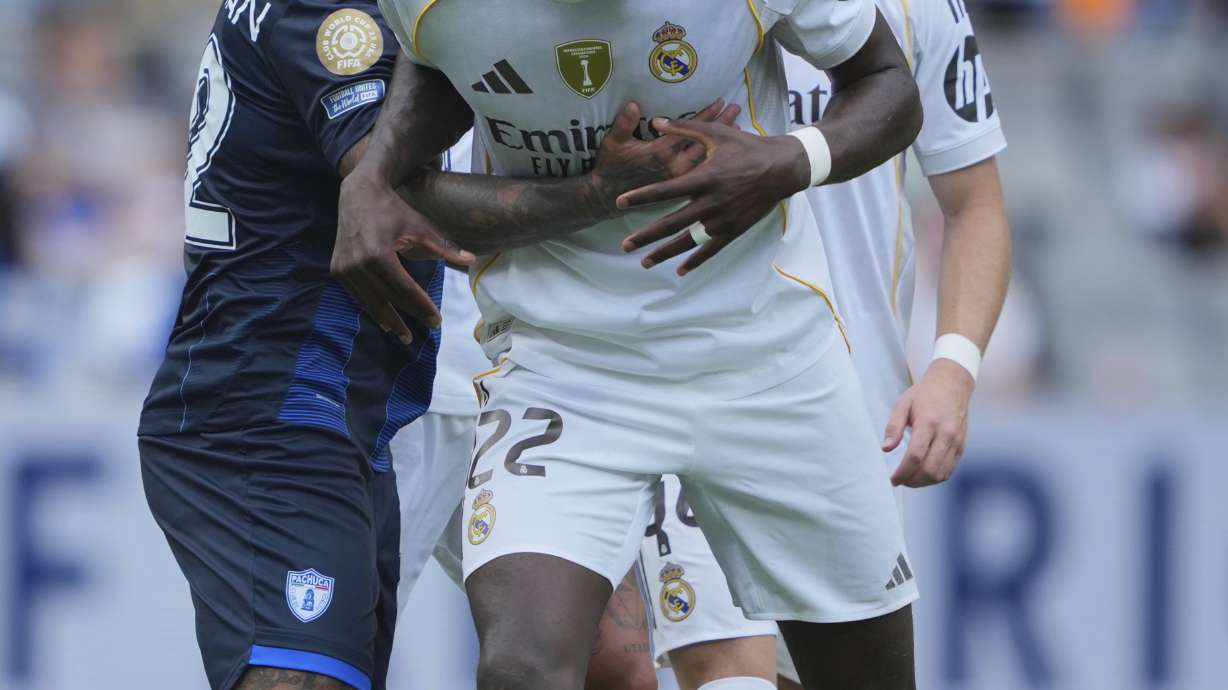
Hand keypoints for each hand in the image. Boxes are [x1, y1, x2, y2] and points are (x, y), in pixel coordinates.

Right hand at [332, 170, 474, 343]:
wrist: (358, 194)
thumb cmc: (393, 210)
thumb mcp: (421, 226)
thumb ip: (444, 248)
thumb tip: (471, 260)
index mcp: (379, 255)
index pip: (405, 290)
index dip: (422, 308)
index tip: (436, 321)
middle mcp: (358, 265)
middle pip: (388, 300)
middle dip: (407, 318)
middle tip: (423, 332)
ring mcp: (345, 269)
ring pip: (370, 302)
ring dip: (387, 319)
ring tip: (403, 334)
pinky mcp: (337, 270)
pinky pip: (358, 295)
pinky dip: (371, 307)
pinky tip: (383, 318)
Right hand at [590, 99, 741, 214]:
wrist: (608, 197)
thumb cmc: (611, 167)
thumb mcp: (613, 143)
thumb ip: (623, 124)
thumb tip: (633, 104)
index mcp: (661, 151)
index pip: (689, 129)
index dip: (706, 114)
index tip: (721, 101)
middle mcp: (675, 166)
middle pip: (704, 141)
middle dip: (721, 124)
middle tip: (737, 108)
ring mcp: (680, 180)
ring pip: (708, 157)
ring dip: (722, 142)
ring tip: (739, 126)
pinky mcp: (680, 190)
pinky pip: (705, 172)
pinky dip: (717, 160)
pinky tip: (727, 153)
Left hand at [617, 119, 810, 274]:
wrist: (782, 168)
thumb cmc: (748, 147)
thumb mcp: (716, 133)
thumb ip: (684, 128)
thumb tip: (655, 121)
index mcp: (704, 178)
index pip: (665, 190)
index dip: (641, 197)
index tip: (620, 202)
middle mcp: (711, 202)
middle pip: (671, 223)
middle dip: (646, 236)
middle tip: (625, 246)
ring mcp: (723, 219)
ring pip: (688, 241)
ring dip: (665, 253)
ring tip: (645, 262)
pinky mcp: (734, 229)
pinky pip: (711, 249)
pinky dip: (696, 261)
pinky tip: (680, 270)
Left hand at [883, 359, 975, 487]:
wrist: (952, 384)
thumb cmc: (924, 394)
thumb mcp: (902, 404)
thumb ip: (893, 427)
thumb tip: (886, 448)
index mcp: (929, 423)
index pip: (915, 456)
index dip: (903, 472)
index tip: (893, 479)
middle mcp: (946, 434)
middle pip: (929, 469)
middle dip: (912, 481)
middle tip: (899, 481)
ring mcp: (956, 442)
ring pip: (941, 474)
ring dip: (923, 482)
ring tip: (909, 479)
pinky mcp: (962, 446)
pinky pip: (949, 470)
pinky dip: (935, 477)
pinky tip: (923, 474)